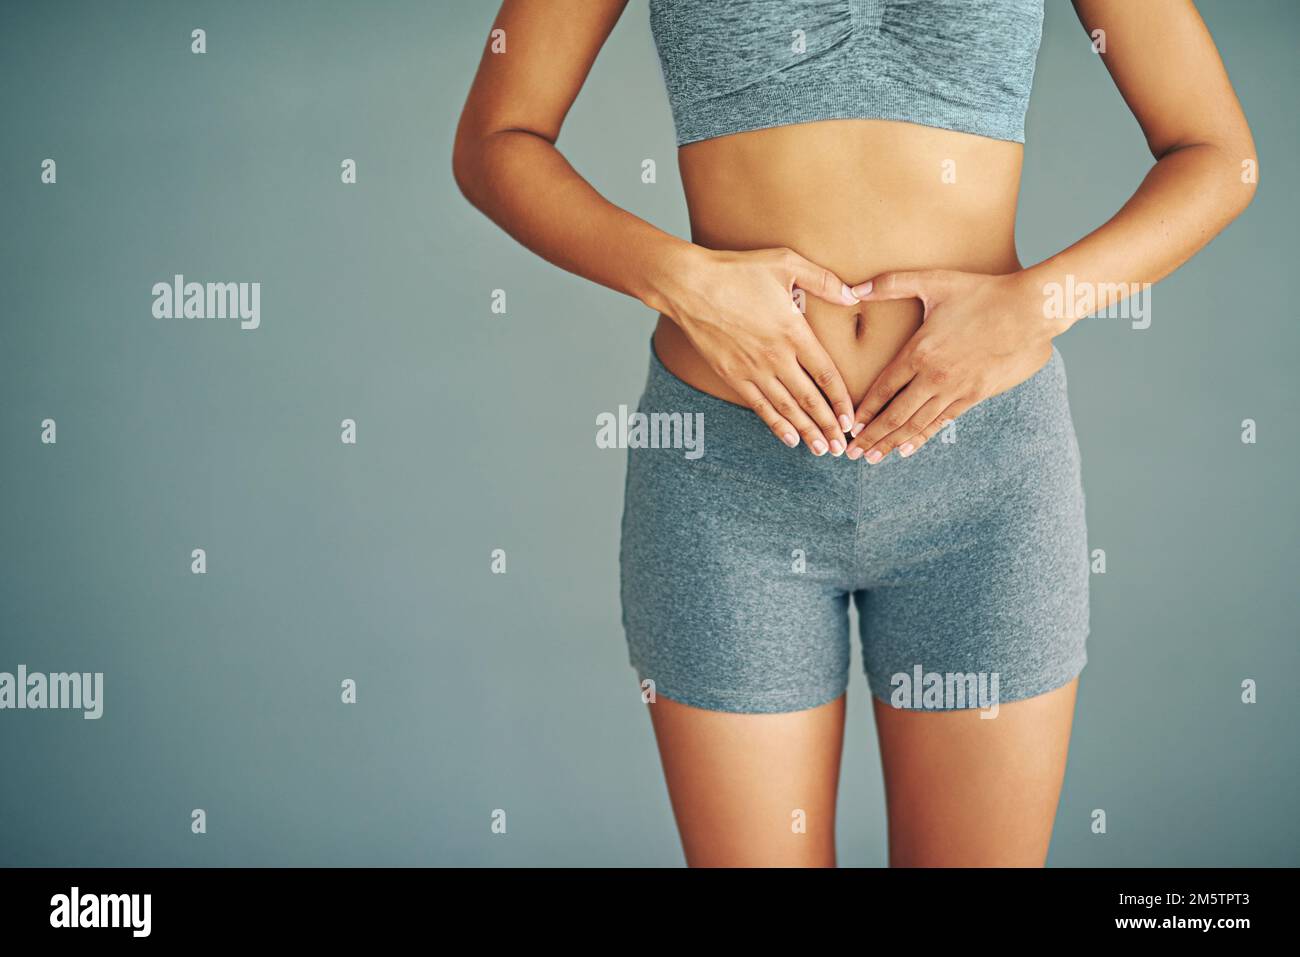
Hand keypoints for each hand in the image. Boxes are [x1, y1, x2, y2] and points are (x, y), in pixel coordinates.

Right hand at [658, 245, 861, 454]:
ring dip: (807, 432)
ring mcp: (753, 370)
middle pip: (810, 399)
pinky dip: (776, 425)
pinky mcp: (732, 376)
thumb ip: (824, 280)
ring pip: (787, 409)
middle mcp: (776, 357)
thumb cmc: (737, 270)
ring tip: (822, 450)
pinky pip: (760, 407)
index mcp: (794, 332)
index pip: (826, 374)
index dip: (842, 400)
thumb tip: (854, 295)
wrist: (688, 286)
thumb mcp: (786, 263)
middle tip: (842, 447)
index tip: (852, 418)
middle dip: (829, 426)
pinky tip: (790, 440)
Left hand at [843, 269, 1063, 462]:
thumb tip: (853, 288)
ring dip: (892, 442)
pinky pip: (943, 421)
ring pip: (917, 423)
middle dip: (871, 436)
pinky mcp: (976, 395)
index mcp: (919, 351)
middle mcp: (934, 376)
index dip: (864, 410)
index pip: (883, 389)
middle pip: (895, 414)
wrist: (1030, 310)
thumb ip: (890, 284)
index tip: (849, 426)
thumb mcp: (934, 281)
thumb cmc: (982, 292)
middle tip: (851, 453)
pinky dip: (922, 437)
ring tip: (873, 458)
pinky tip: (907, 449)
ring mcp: (956, 389)